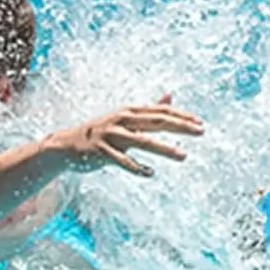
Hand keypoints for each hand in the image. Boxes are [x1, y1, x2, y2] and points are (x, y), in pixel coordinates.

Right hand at [46, 94, 203, 176]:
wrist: (68, 145)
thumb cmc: (103, 132)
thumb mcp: (126, 118)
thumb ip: (149, 110)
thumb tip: (170, 96)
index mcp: (129, 111)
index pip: (160, 111)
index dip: (181, 116)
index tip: (200, 123)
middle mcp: (122, 119)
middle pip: (156, 121)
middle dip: (180, 126)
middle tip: (201, 132)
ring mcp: (111, 135)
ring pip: (142, 141)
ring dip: (164, 149)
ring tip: (183, 156)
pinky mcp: (101, 152)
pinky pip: (122, 161)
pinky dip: (136, 167)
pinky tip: (151, 173)